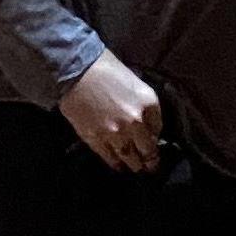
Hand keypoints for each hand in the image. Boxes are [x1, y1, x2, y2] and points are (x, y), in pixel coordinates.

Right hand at [60, 50, 164, 171]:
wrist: (76, 69)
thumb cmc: (105, 67)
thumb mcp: (133, 81)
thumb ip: (140, 103)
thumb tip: (143, 122)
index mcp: (148, 102)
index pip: (158, 128)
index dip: (156, 136)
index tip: (153, 140)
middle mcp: (136, 121)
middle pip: (148, 149)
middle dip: (150, 159)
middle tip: (151, 165)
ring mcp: (116, 134)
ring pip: (130, 158)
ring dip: (135, 165)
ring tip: (136, 168)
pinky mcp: (97, 140)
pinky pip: (111, 158)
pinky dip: (116, 164)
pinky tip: (119, 166)